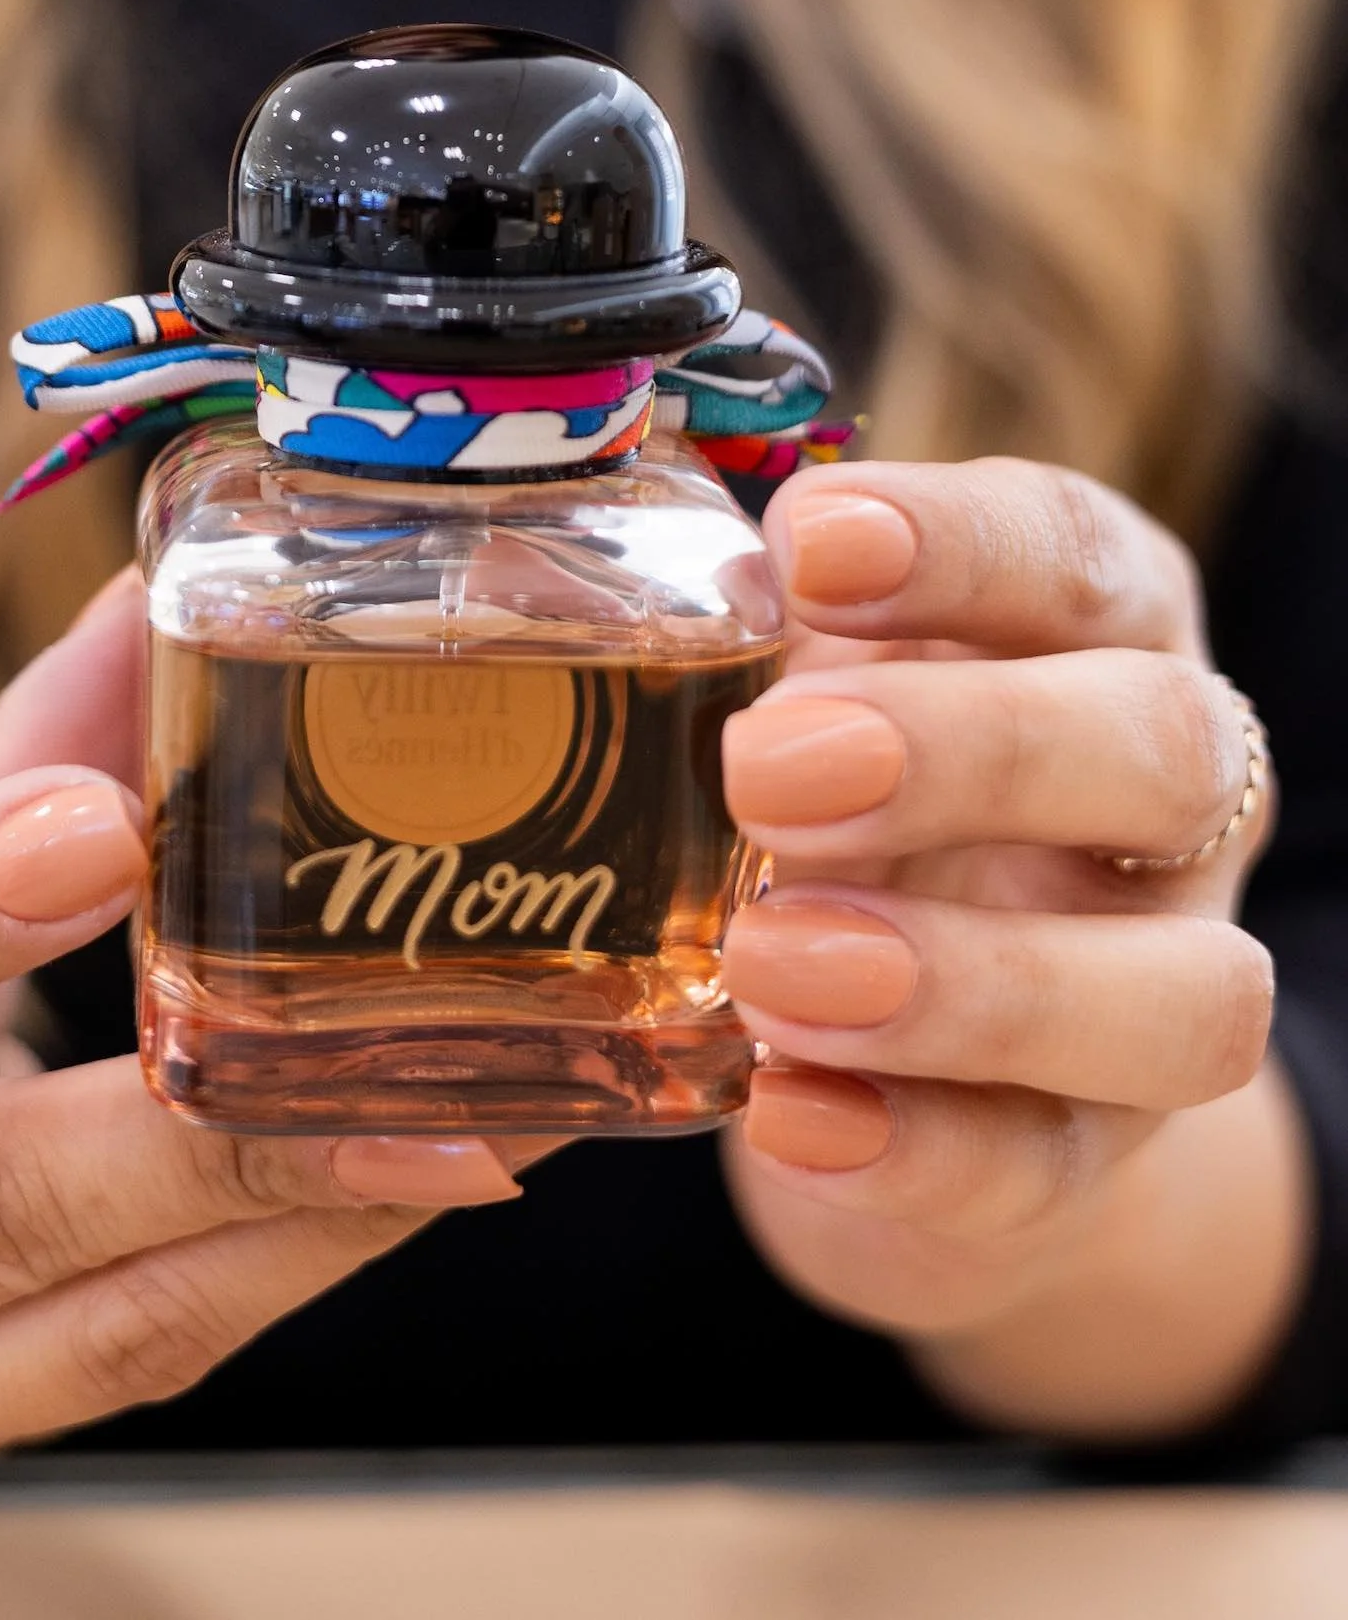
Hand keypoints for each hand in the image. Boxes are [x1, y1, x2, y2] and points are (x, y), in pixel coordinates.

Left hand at [717, 459, 1310, 1435]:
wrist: (923, 1059)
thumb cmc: (848, 797)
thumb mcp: (799, 685)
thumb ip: (719, 636)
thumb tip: (529, 582)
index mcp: (1092, 629)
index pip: (1070, 548)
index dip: (958, 541)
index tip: (807, 547)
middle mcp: (1169, 797)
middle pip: (1160, 742)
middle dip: (970, 748)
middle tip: (763, 769)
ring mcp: (1161, 984)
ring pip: (1179, 991)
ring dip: (976, 983)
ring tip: (771, 969)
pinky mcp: (1097, 1157)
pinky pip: (1049, 1166)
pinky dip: (920, 1147)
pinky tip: (785, 1116)